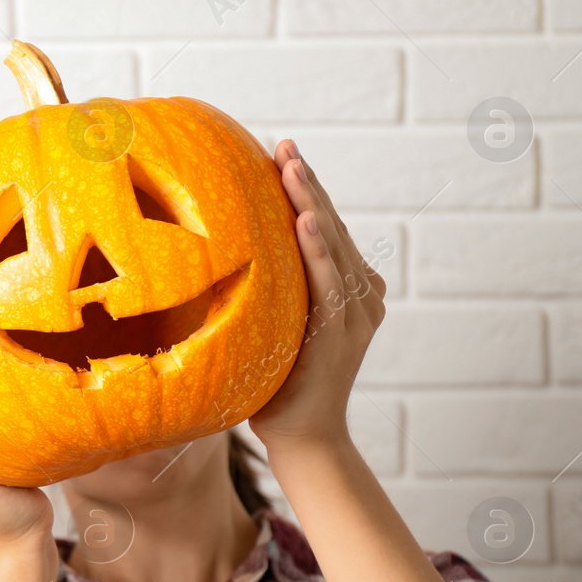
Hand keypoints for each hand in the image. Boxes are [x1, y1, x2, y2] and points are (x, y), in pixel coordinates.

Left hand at [249, 140, 385, 453]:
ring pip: (333, 244)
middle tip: (283, 145)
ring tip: (291, 165)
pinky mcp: (345, 330)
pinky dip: (319, 250)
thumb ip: (269, 291)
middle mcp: (361, 294)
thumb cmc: (277, 384)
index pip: (324, 228)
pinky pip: (331, 282)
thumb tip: (220, 255)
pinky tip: (304, 221)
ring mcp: (358, 311)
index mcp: (347, 288)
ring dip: (311, 202)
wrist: (301, 436)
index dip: (304, 190)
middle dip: (306, 183)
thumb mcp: (271, 325)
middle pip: (331, 226)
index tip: (279, 154)